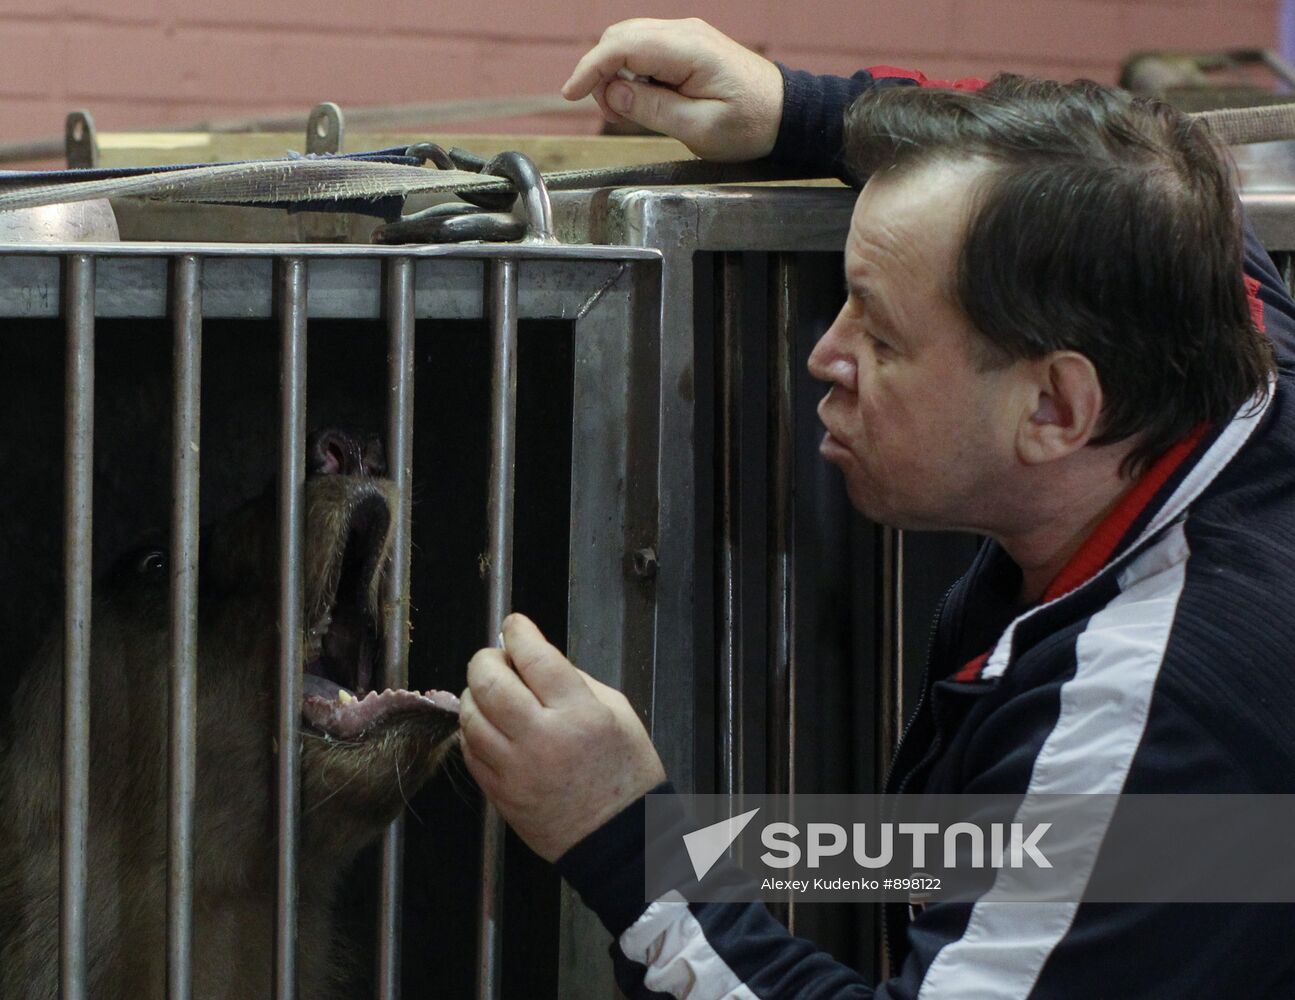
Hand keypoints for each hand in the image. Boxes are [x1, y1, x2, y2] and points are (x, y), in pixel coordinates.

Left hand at [460, 612, 665, 861]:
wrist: (621, 840)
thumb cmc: (627, 774)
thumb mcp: (618, 713)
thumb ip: (575, 682)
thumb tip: (536, 660)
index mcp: (579, 713)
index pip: (534, 656)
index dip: (518, 632)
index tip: (514, 624)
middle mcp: (542, 738)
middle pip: (490, 682)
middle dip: (486, 659)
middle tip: (495, 657)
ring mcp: (516, 769)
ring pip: (470, 717)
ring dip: (474, 695)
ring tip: (489, 692)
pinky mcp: (500, 794)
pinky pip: (470, 752)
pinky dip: (473, 731)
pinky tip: (487, 726)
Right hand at [561, 17, 783, 161]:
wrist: (787, 113)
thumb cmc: (750, 124)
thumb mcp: (700, 129)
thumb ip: (653, 109)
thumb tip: (614, 93)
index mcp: (688, 49)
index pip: (622, 45)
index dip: (591, 69)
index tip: (571, 94)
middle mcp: (685, 33)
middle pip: (620, 36)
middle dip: (601, 72)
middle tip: (608, 113)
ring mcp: (687, 36)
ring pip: (630, 41)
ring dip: (616, 73)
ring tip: (626, 111)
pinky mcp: (689, 46)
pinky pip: (647, 50)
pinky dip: (633, 72)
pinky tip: (642, 99)